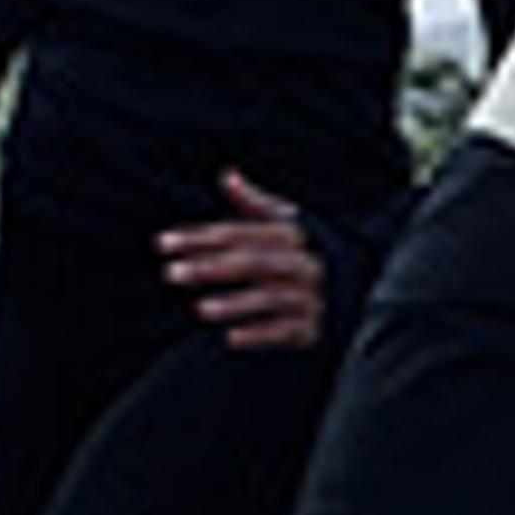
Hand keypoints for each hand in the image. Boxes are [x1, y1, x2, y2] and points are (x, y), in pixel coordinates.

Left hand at [162, 170, 326, 350]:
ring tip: (200, 309)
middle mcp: (304, 264)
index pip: (238, 233)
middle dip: (210, 267)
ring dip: (234, 304)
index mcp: (293, 234)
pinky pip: (286, 332)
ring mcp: (311, 297)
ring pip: (269, 298)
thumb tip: (228, 176)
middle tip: (171, 274)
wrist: (352, 290)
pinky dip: (260, 335)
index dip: (199, 237)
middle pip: (252, 263)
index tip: (163, 244)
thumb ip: (254, 204)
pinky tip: (230, 338)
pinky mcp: (313, 328)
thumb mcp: (285, 224)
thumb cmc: (303, 252)